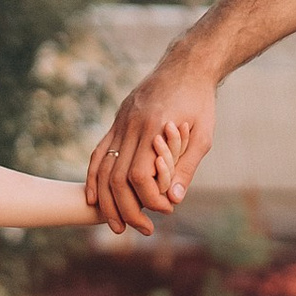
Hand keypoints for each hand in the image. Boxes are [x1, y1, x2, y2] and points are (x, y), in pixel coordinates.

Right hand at [84, 72, 213, 236]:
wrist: (186, 65)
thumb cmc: (199, 101)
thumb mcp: (202, 135)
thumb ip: (187, 167)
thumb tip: (174, 200)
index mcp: (154, 128)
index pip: (141, 176)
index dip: (149, 199)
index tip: (165, 211)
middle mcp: (132, 126)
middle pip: (117, 177)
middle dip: (125, 209)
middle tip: (140, 229)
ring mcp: (121, 122)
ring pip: (102, 168)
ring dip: (104, 200)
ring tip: (114, 225)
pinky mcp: (117, 121)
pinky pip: (98, 153)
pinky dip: (93, 177)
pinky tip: (93, 197)